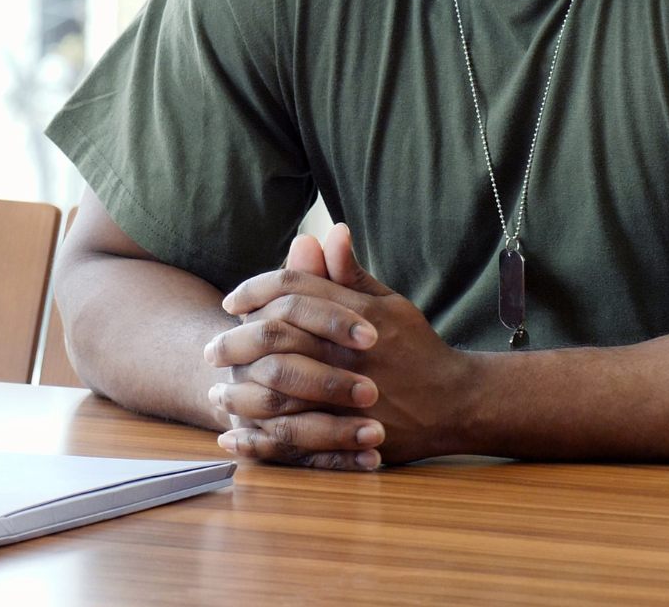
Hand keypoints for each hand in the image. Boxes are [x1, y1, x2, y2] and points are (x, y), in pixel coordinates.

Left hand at [205, 225, 472, 467]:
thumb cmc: (417, 348)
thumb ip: (350, 274)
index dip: (255, 290)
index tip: (231, 302)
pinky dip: (259, 438)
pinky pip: (294, 437)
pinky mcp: (350, 435)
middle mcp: (350, 352)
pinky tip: (235, 435)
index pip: (293, 289)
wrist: (458, 403)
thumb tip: (329, 231)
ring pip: (279, 388)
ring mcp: (350, 396)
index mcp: (358, 314)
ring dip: (240, 390)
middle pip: (277, 336)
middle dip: (235, 342)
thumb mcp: (389, 303)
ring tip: (218, 390)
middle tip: (211, 350)